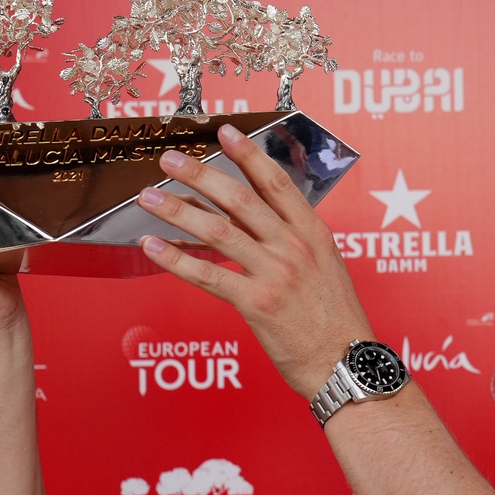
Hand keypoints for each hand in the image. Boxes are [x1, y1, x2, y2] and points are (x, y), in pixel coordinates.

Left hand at [135, 124, 371, 397]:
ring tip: (149, 197)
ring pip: (217, 231)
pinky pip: (208, 275)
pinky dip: (176, 259)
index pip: (276, 183)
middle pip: (239, 199)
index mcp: (314, 234)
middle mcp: (294, 248)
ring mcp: (275, 274)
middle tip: (169, 159)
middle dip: (200, 174)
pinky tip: (153, 246)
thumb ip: (295, 241)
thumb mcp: (326, 267)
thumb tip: (257, 220)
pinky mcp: (256, 304)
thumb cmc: (336, 320)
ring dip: (178, 210)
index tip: (224, 132)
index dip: (248, 154)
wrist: (345, 362)